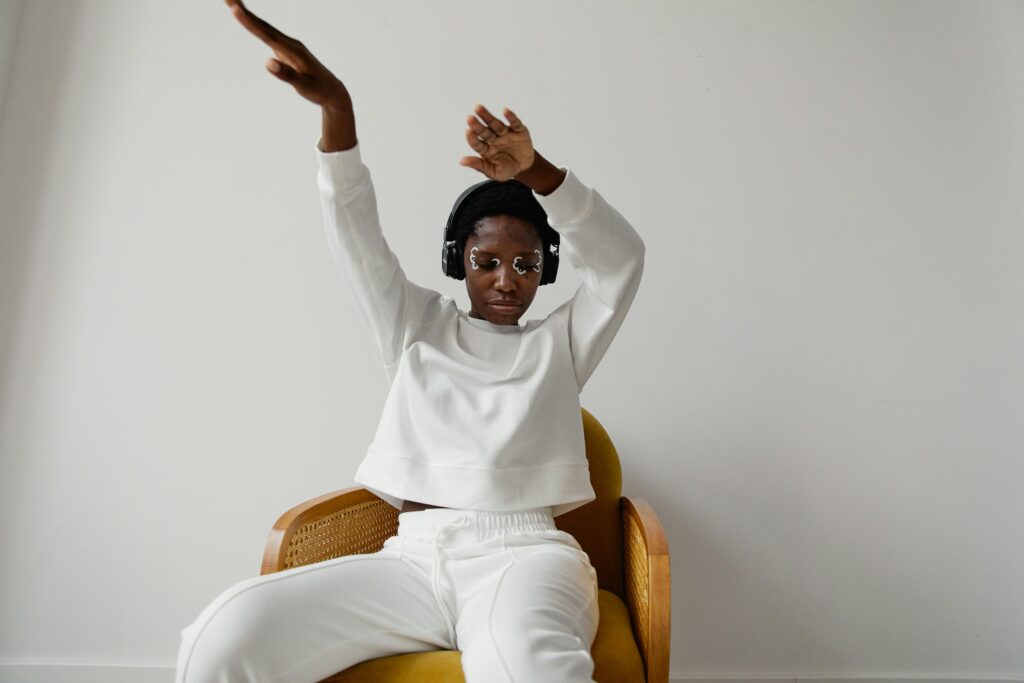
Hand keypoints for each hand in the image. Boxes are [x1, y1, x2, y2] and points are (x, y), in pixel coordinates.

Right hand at [225, 0, 351, 111]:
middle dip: (244, 11)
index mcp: (293, 50)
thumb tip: (268, 62)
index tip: (235, 8)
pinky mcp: (286, 50)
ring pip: (265, 28)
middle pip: (263, 25)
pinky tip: (248, 20)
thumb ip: (287, 75)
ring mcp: (288, 45)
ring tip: (232, 3)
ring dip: (248, 15)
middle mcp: (290, 43)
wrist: (333, 92)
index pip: (266, 34)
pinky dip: (256, 25)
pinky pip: (268, 35)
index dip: (249, 22)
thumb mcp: (304, 87)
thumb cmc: (319, 91)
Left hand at [459, 105, 534, 181]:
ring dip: (487, 116)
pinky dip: (511, 117)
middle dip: (477, 125)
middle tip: (469, 118)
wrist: (525, 167)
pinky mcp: (518, 130)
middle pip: (484, 131)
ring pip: (496, 124)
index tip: (468, 132)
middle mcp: (494, 139)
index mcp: (486, 149)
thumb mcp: (493, 172)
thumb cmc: (506, 169)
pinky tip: (505, 111)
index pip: (477, 144)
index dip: (473, 139)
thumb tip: (461, 161)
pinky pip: (515, 123)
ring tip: (478, 108)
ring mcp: (505, 133)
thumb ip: (479, 166)